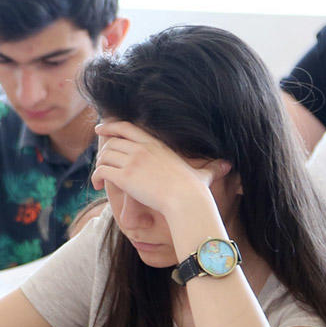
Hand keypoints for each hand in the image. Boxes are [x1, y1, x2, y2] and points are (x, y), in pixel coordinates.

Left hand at [92, 121, 229, 215]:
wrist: (185, 200)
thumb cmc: (195, 189)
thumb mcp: (202, 173)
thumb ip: (212, 168)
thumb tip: (229, 166)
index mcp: (156, 143)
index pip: (127, 127)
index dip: (111, 126)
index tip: (101, 129)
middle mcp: (141, 148)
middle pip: (111, 142)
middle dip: (102, 151)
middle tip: (100, 162)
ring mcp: (132, 161)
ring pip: (104, 156)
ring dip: (98, 166)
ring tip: (99, 179)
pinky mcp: (124, 176)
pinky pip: (101, 170)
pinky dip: (96, 177)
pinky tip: (98, 186)